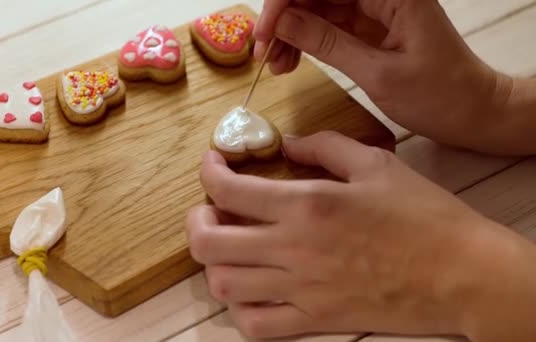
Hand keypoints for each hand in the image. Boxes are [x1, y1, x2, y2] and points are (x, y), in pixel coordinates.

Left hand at [185, 132, 535, 339]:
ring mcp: (301, 290)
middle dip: (196, 220)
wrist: (461, 273)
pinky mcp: (316, 320)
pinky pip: (256, 325)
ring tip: (229, 246)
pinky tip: (252, 287)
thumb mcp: (375, 163)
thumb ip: (323, 146)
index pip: (228, 189)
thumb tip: (286, 144)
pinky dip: (241, 307)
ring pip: (223, 285)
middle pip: (208, 241)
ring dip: (214, 262)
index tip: (214, 163)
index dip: (209, 171)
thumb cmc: (422, 215)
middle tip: (210, 208)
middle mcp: (294, 249)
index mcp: (307, 205)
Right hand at [253, 0, 518, 154]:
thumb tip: (282, 23)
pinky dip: (303, 42)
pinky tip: (289, 62)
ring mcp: (373, 6)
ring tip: (275, 66)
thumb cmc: (438, 94)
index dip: (285, 1)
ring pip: (315, 6)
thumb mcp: (377, 72)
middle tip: (261, 54)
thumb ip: (327, 43)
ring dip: (289, 32)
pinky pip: (325, 25)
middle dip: (282, 18)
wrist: (470, 111)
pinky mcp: (368, 25)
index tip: (263, 34)